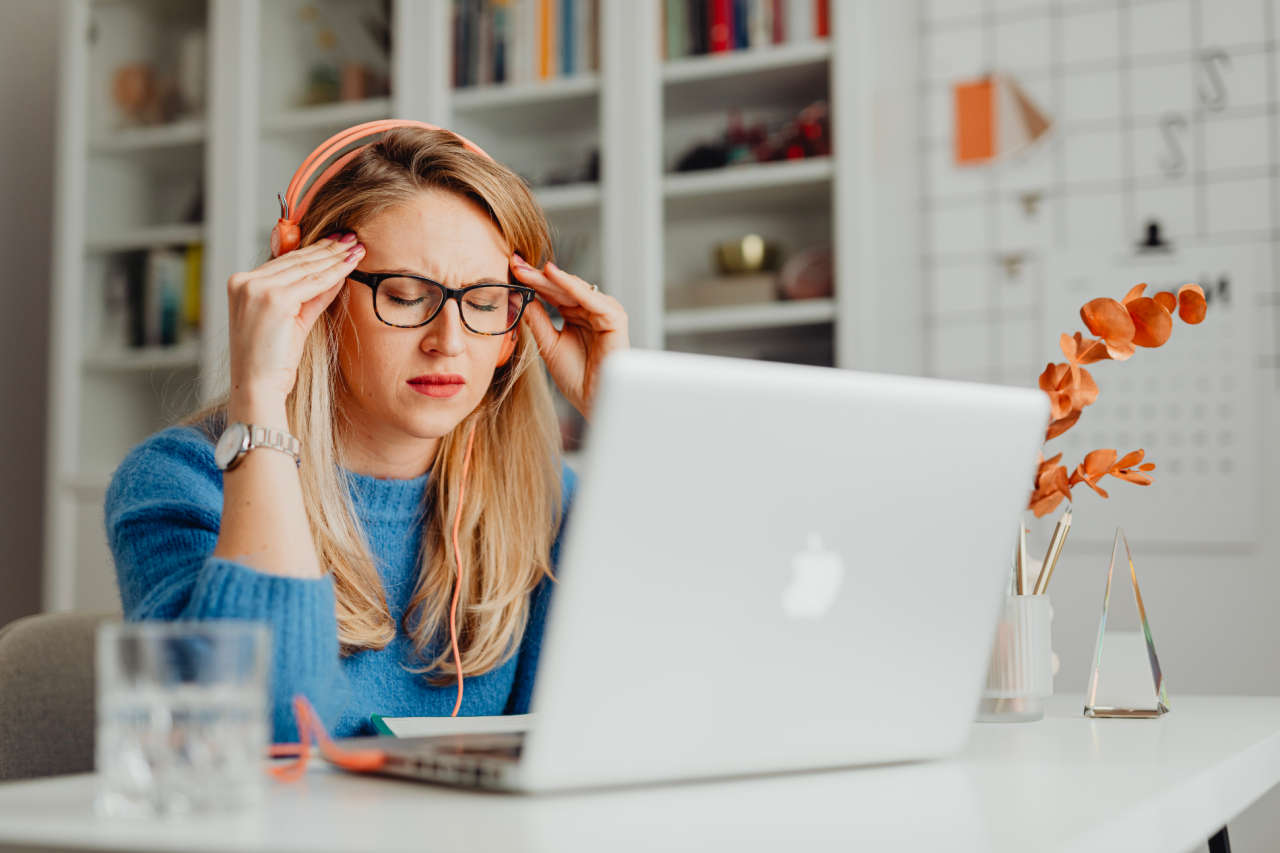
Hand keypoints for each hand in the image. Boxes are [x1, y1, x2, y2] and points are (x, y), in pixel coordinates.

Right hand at [226, 234, 363, 421]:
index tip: (335, 242)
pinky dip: (335, 272)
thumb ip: (309, 297)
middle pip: (296, 259)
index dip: (313, 250)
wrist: (257, 388)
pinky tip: (351, 264)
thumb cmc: (272, 362)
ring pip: (306, 267)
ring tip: (356, 247)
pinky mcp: (273, 299)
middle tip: (351, 238)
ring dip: (335, 256)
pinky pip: (313, 281)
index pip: (284, 261)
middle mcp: (245, 282)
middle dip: (327, 248)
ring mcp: (257, 289)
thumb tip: (334, 277)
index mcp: (241, 284)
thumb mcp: (291, 321)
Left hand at [514, 254, 628, 420]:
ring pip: (574, 288)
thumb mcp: (549, 344)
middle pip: (562, 287)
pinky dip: (571, 286)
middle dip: (537, 275)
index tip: (511, 269)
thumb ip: (538, 320)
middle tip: (515, 263)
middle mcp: (592, 310)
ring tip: (527, 270)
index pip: (553, 292)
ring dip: (550, 278)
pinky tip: (553, 275)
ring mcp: (605, 312)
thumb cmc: (576, 378)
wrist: (593, 401)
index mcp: (578, 314)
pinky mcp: (615, 318)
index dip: (533, 281)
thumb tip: (521, 296)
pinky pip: (590, 298)